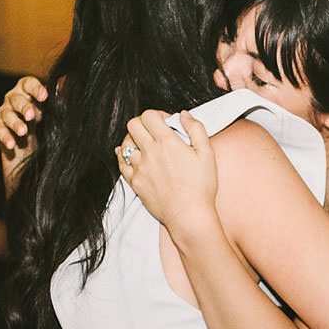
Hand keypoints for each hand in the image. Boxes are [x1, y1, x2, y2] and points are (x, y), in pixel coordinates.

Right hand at [0, 75, 48, 188]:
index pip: (28, 84)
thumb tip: (65, 82)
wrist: (31, 143)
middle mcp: (14, 99)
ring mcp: (5, 112)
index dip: (35, 88)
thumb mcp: (52, 110)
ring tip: (23, 132)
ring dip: (15, 123)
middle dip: (24, 107)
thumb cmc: (43, 120)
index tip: (44, 97)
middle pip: (16, 99)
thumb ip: (58, 97)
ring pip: (7, 114)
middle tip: (31, 115)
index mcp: (27, 91)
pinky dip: (6, 137)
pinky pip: (0, 130)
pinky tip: (12, 144)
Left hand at [119, 110, 218, 233]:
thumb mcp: (207, 153)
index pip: (149, 116)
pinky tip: (129, 154)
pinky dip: (123, 155)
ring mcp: (139, 167)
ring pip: (125, 143)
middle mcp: (149, 152)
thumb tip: (184, 115)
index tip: (166, 122)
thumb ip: (196, 128)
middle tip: (153, 130)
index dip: (157, 114)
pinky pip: (121, 163)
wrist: (189, 215)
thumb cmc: (201, 186)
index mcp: (167, 142)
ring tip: (144, 144)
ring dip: (133, 138)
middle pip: (133, 125)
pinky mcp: (134, 182)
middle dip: (143, 123)